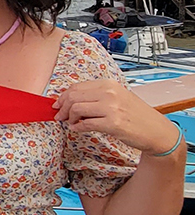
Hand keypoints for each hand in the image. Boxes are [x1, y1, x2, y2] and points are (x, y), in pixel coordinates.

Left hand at [53, 79, 182, 154]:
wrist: (156, 130)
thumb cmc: (136, 115)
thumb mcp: (117, 98)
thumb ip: (95, 96)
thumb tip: (69, 99)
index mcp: (109, 84)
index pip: (76, 87)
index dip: (63, 97)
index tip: (58, 105)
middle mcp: (110, 93)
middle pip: (73, 97)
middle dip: (62, 108)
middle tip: (60, 116)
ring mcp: (111, 108)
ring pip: (76, 109)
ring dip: (69, 118)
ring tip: (72, 123)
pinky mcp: (113, 123)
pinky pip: (85, 124)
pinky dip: (78, 127)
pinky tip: (78, 129)